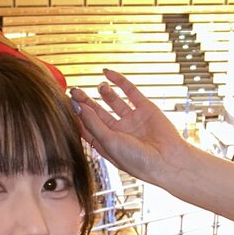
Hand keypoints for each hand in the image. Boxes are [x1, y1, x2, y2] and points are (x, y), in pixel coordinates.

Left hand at [70, 69, 184, 183]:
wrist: (166, 160)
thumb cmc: (136, 159)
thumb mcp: (109, 142)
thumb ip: (93, 123)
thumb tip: (77, 106)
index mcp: (107, 144)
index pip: (87, 127)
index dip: (77, 115)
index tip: (67, 103)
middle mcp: (118, 131)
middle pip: (97, 113)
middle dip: (86, 102)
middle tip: (75, 90)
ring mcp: (132, 119)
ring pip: (113, 101)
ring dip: (104, 92)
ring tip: (97, 86)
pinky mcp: (145, 108)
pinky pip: (130, 92)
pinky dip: (119, 81)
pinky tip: (108, 73)